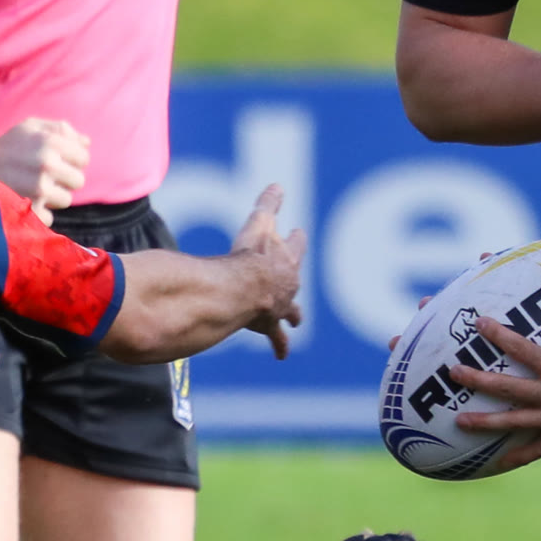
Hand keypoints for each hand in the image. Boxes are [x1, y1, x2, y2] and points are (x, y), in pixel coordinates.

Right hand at [0, 117, 89, 221]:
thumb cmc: (10, 144)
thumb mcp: (32, 126)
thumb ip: (62, 130)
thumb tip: (87, 143)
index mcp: (51, 142)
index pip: (84, 158)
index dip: (73, 160)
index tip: (60, 161)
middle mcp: (48, 164)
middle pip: (78, 181)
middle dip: (65, 179)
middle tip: (47, 176)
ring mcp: (39, 188)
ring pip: (66, 200)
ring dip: (54, 196)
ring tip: (35, 187)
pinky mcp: (30, 208)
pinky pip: (50, 216)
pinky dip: (40, 211)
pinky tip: (27, 199)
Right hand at [229, 183, 307, 360]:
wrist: (242, 290)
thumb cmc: (249, 256)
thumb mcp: (259, 223)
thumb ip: (268, 204)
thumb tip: (278, 185)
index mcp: (287, 259)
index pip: (296, 245)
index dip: (296, 238)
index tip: (298, 231)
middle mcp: (289, 284)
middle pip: (295, 279)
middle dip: (293, 277)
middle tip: (294, 275)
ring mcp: (281, 307)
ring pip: (292, 312)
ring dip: (293, 315)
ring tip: (297, 321)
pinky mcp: (269, 325)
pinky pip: (277, 338)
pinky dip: (279, 345)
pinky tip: (282, 355)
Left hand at [445, 283, 540, 473]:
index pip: (520, 349)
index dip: (497, 335)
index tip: (478, 324)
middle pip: (506, 388)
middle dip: (477, 381)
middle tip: (453, 374)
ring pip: (514, 422)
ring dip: (485, 422)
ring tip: (459, 423)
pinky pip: (537, 448)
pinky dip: (517, 455)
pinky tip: (499, 463)